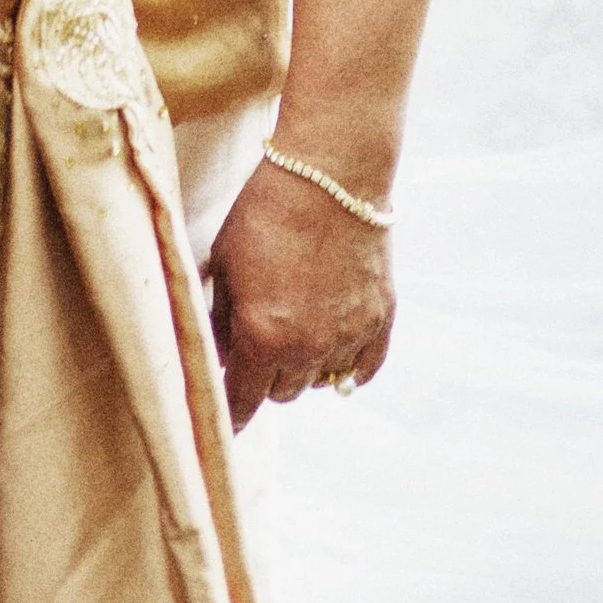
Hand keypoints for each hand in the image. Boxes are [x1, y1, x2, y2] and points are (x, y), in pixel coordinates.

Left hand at [206, 156, 395, 427]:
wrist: (329, 174)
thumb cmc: (264, 211)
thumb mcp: (225, 263)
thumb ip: (221, 317)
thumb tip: (222, 354)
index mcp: (264, 337)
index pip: (244, 400)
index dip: (231, 415)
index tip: (223, 428)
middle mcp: (310, 347)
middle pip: (283, 392)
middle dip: (265, 376)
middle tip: (257, 346)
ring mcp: (350, 335)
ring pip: (321, 382)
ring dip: (304, 368)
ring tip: (294, 333)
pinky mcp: (380, 318)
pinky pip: (364, 367)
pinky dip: (348, 365)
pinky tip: (335, 350)